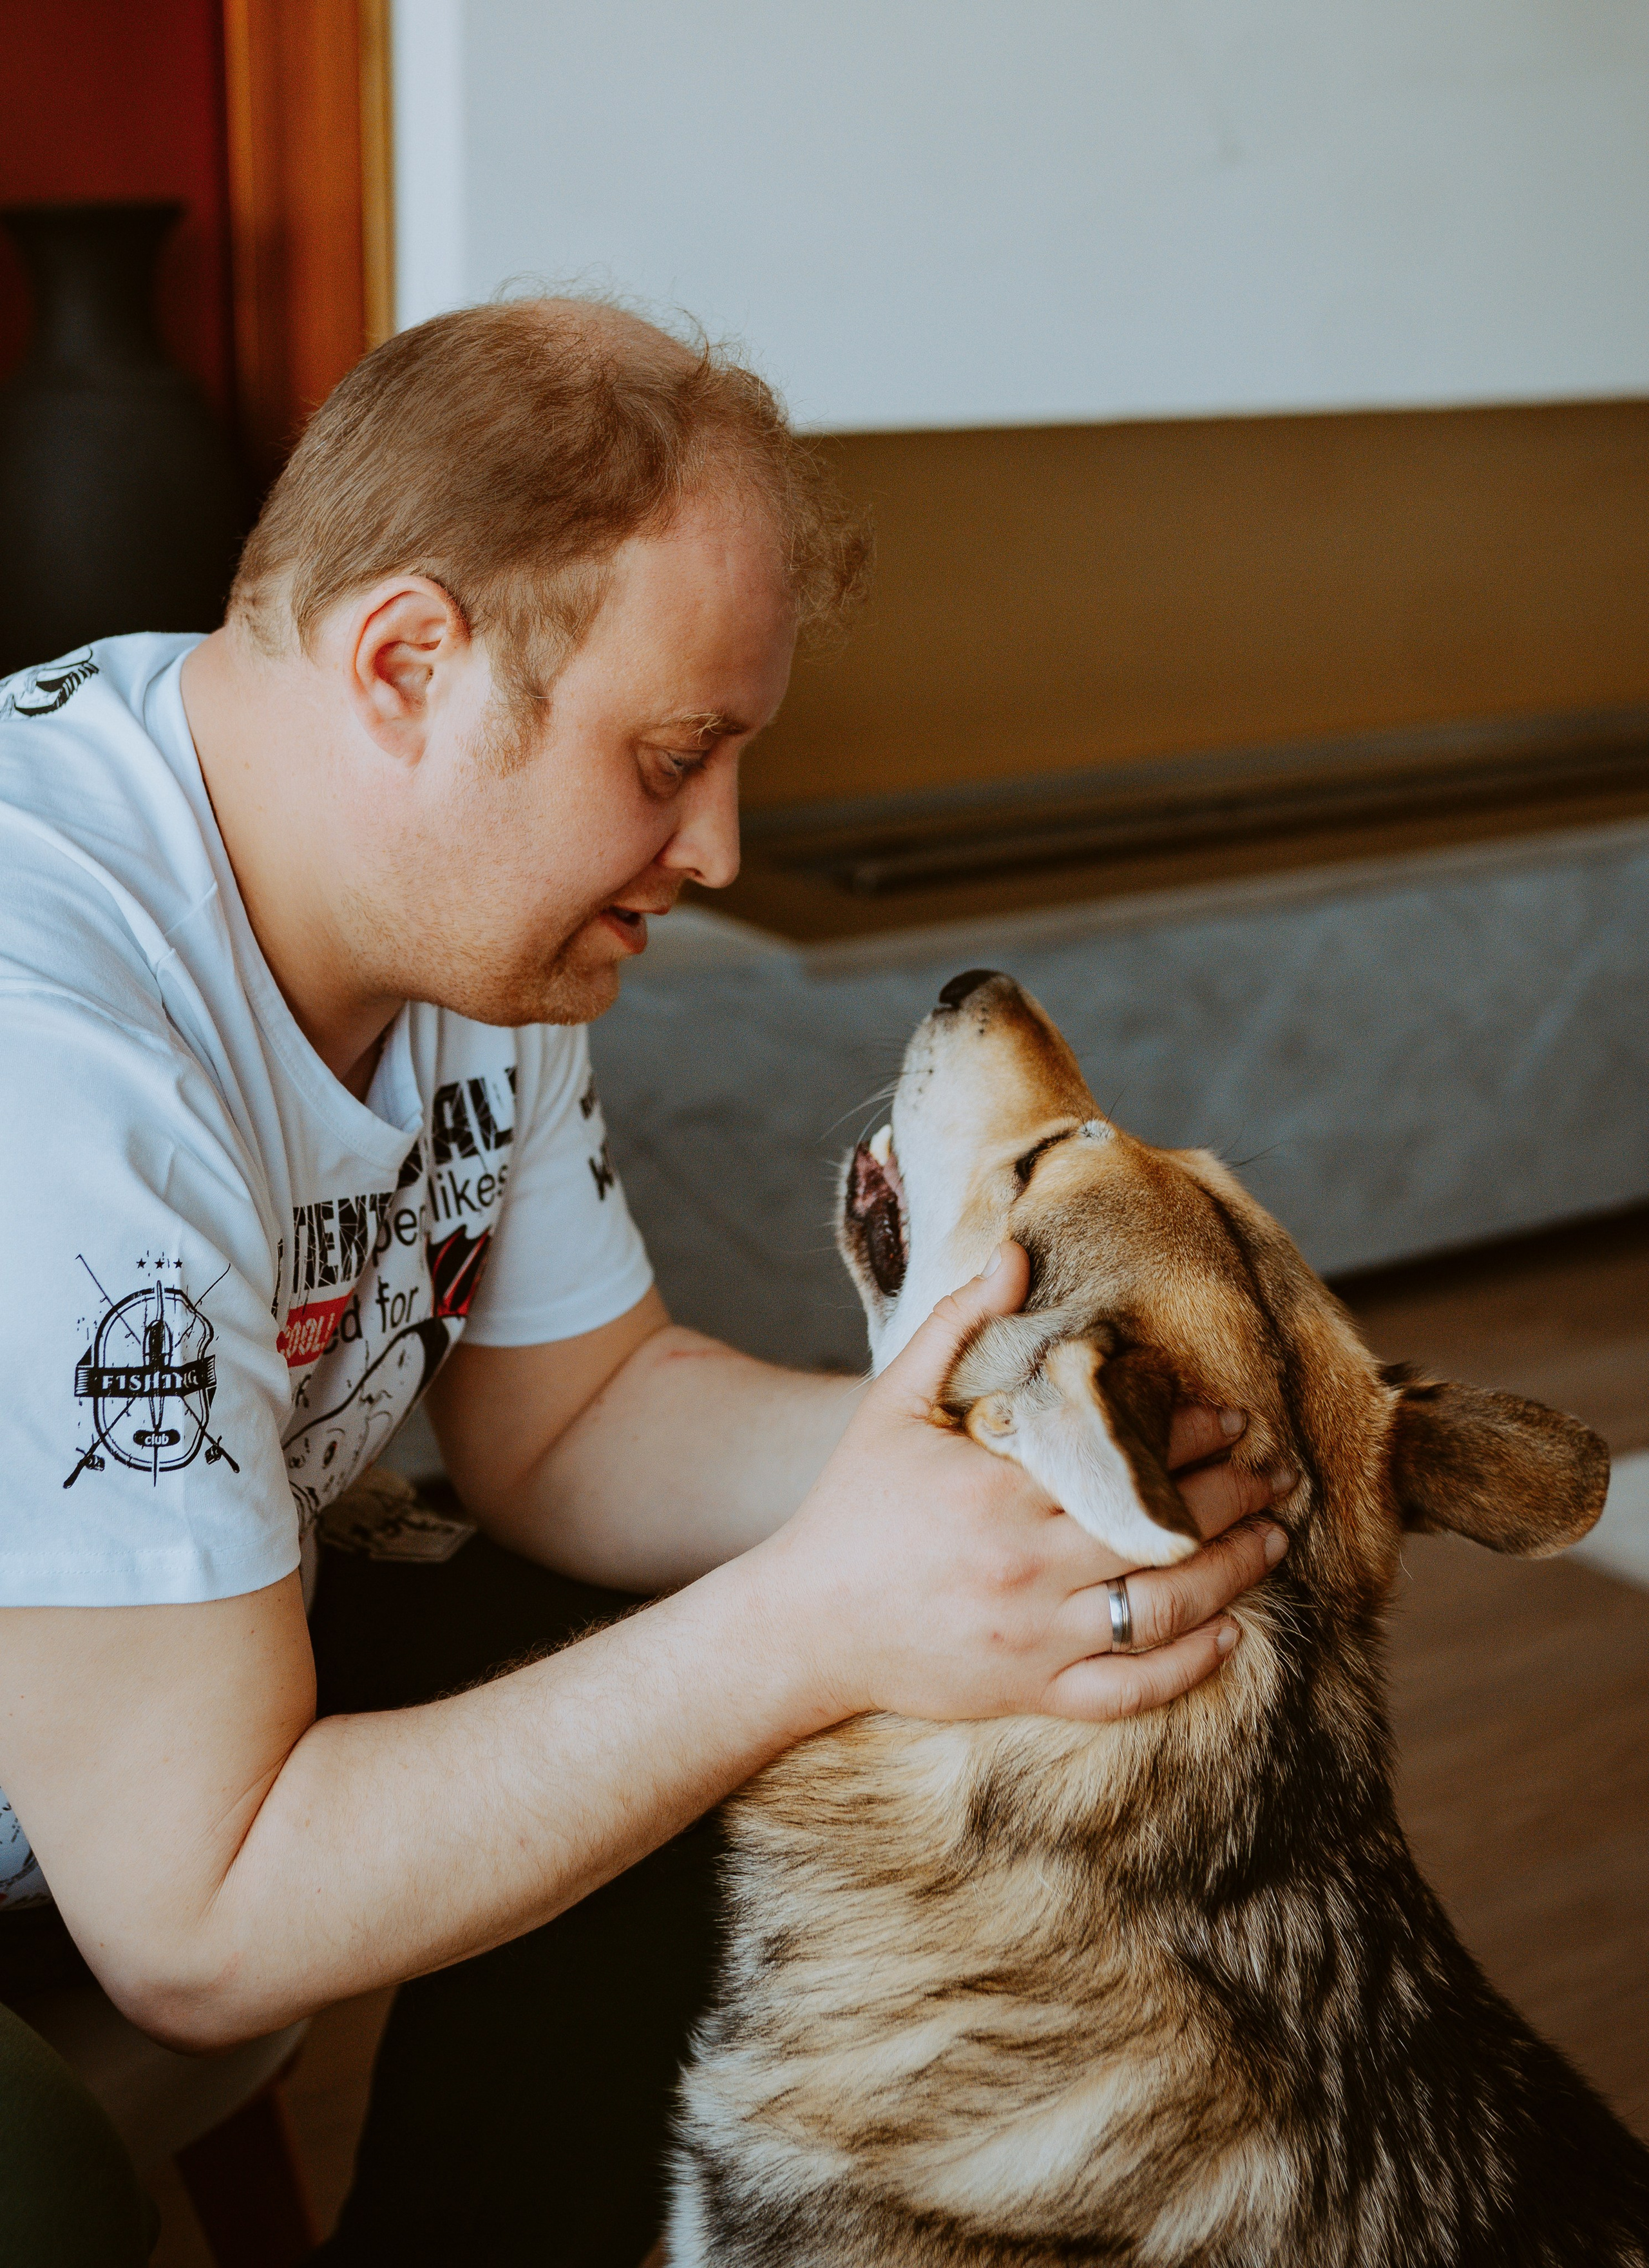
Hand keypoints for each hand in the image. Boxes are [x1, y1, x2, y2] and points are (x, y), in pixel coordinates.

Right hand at [752, 1244, 1287, 1728]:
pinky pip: (1128, 1691)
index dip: (1194, 1436)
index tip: (1230, 1417)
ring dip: (1233, 1574)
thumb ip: (958, 1323)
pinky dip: (1188, 1666)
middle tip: (1275, 1474)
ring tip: (1271, 1540)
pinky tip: (1228, 1634)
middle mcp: (1028, 1570)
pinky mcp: (1029, 1693)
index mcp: (1001, 1493)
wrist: (804, 1621)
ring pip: (1163, 1613)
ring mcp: (1033, 1640)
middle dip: (1234, 1498)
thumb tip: (1016, 1253)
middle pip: (1164, 1533)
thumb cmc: (853, 1503)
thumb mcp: (895, 1401)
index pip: (1128, 1460)